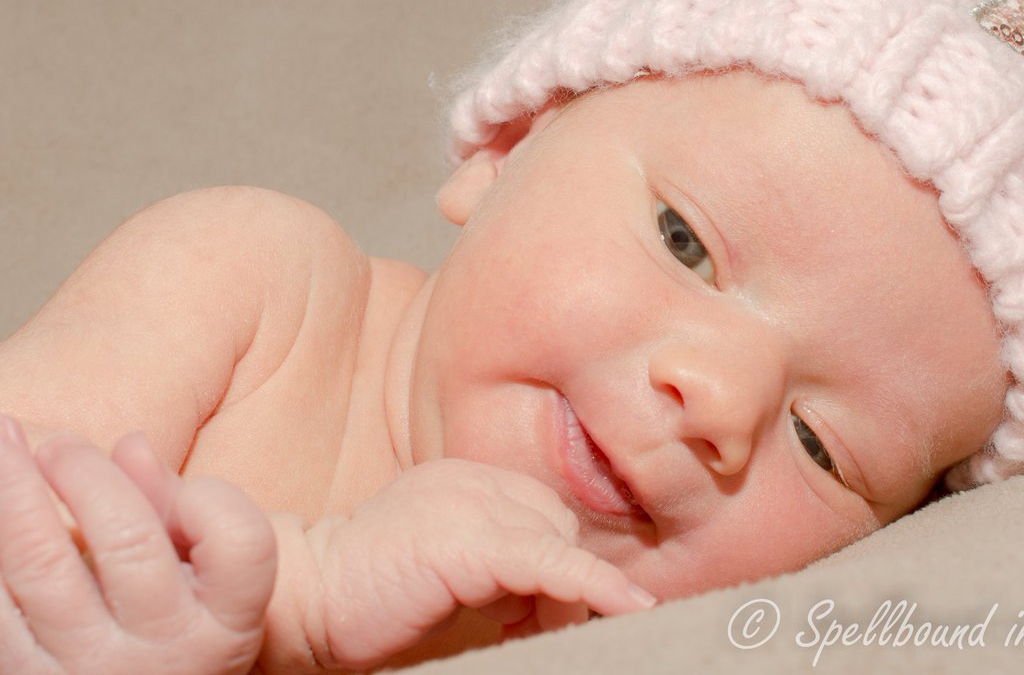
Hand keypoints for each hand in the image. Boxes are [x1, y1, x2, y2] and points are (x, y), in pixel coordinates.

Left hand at [0, 416, 275, 674]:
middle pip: (127, 539)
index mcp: (226, 625)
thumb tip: (129, 445)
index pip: (240, 543)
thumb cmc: (174, 631)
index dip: (212, 499)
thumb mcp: (202, 584)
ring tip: (2, 442)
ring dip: (14, 490)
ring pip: (40, 565)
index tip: (188, 487)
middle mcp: (166, 654)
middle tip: (57, 443)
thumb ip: (175, 512)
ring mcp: (92, 672)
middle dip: (85, 472)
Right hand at [292, 458, 655, 669]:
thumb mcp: (454, 577)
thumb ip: (504, 573)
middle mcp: (470, 479)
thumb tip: (563, 601)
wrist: (303, 598)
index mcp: (467, 479)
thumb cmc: (373, 599)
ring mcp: (465, 501)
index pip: (545, 512)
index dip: (561, 565)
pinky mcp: (463, 540)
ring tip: (546, 636)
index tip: (561, 612)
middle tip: (543, 631)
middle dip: (564, 580)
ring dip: (566, 595)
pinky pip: (545, 561)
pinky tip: (626, 607)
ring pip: (557, 541)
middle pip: (557, 523)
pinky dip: (589, 585)